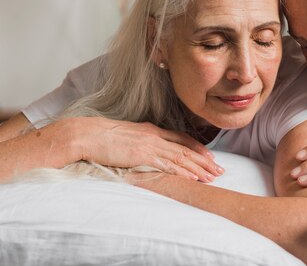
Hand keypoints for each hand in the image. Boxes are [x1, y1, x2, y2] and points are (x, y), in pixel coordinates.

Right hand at [66, 117, 222, 181]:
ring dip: (199, 168)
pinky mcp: (142, 155)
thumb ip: (140, 141)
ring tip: (212, 177)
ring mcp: (149, 145)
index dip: (198, 147)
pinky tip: (193, 178)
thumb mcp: (126, 136)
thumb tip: (147, 150)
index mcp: (151, 130)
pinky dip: (183, 172)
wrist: (86, 134)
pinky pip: (168, 165)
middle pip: (186, 149)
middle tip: (219, 170)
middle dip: (205, 160)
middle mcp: (154, 135)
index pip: (181, 138)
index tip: (210, 156)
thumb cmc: (101, 137)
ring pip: (181, 157)